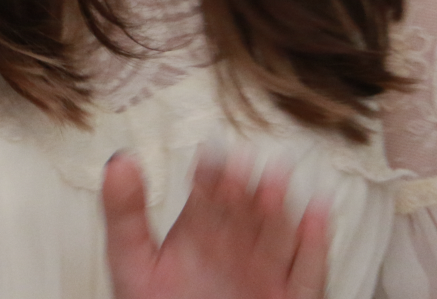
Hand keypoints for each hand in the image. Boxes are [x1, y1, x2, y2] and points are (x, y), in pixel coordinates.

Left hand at [104, 151, 328, 298]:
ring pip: (277, 233)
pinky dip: (315, 244)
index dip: (211, 176)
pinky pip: (307, 270)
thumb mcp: (132, 261)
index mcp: (197, 237)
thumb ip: (124, 213)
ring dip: (279, 207)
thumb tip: (119, 161)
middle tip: (245, 161)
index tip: (213, 153)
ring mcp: (262, 273)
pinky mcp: (289, 297)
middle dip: (246, 186)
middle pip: (245, 210)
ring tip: (276, 177)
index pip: (207, 198)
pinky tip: (317, 212)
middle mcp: (232, 250)